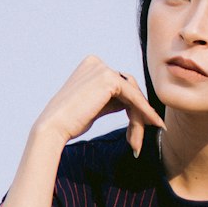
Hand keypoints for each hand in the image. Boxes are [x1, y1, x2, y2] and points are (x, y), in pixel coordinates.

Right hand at [31, 56, 163, 155]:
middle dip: (137, 114)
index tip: (140, 126)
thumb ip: (110, 100)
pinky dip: (145, 112)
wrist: (53, 128)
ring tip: (137, 143)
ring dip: (139, 118)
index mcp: (90, 66)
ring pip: (133, 94)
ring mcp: (103, 68)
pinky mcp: (109, 79)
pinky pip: (134, 97)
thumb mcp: (94, 106)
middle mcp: (96, 63)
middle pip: (129, 88)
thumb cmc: (69, 122)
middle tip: (137, 141)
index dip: (132, 106)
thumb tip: (129, 102)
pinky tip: (154, 124)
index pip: (120, 84)